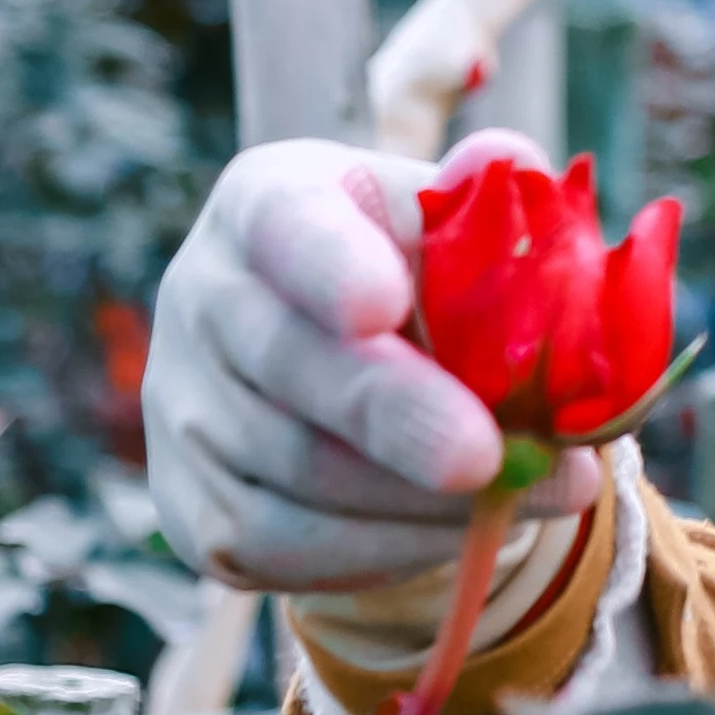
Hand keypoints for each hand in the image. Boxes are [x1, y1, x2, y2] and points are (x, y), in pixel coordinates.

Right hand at [146, 138, 508, 602]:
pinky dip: (387, 550)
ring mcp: (181, 408)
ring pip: (295, 474)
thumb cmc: (418, 278)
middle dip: (395, 418)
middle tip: (487, 459)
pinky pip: (285, 546)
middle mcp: (200, 297)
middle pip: (288, 365)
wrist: (353, 373)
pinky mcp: (191, 507)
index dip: (331, 266)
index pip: (286, 225)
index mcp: (266, 203)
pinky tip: (465, 532)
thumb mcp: (452, 225)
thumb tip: (511, 164)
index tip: (382, 305)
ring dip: (420, 500)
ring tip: (533, 493)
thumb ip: (489, 202)